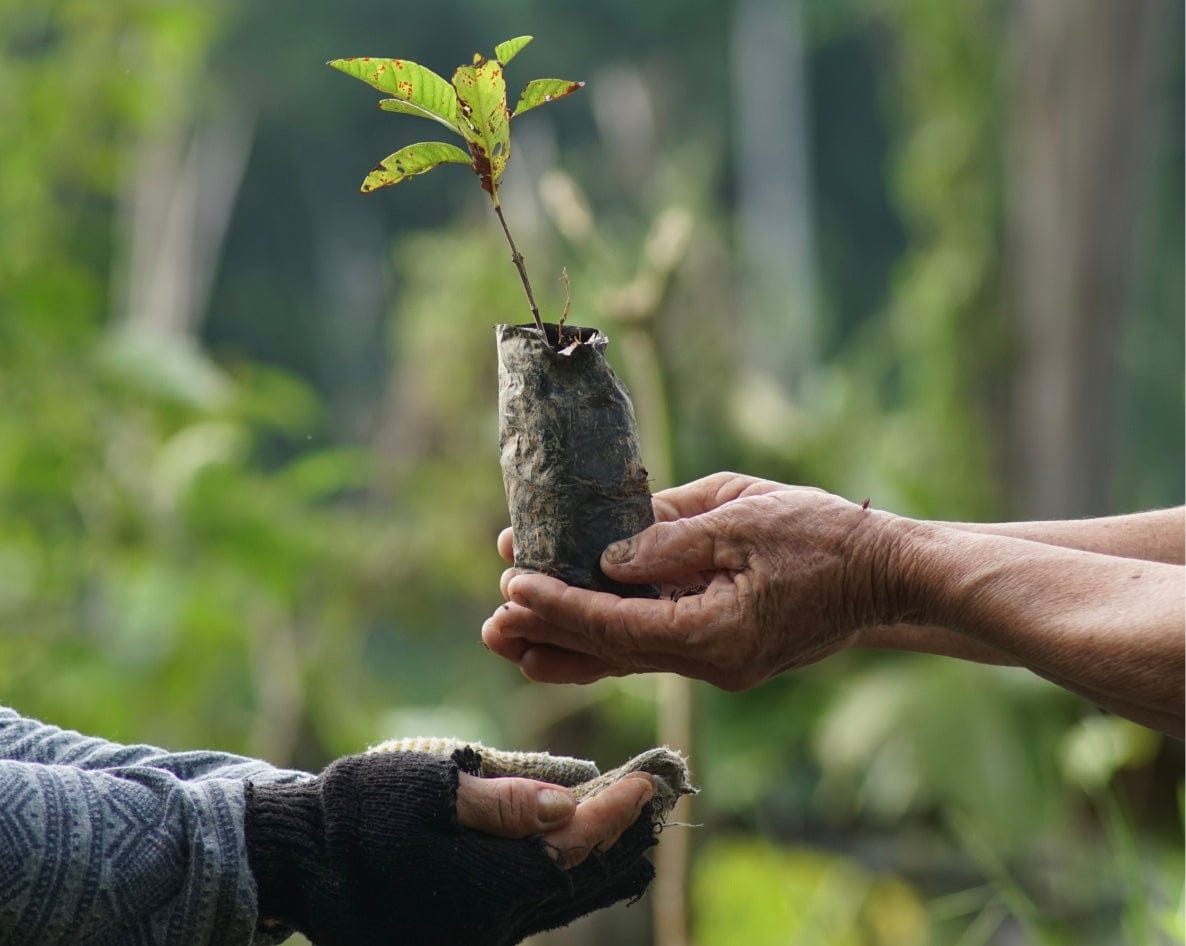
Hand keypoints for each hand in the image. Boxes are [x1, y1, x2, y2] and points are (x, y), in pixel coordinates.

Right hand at [246, 751, 663, 945]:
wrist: (297, 860)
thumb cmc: (361, 814)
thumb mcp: (429, 791)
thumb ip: (500, 803)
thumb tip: (566, 805)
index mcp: (486, 889)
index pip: (572, 851)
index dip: (615, 815)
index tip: (646, 781)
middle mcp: (490, 926)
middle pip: (574, 884)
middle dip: (616, 838)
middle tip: (650, 798)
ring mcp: (477, 936)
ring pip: (554, 899)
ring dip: (590, 856)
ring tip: (624, 816)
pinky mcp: (463, 933)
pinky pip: (528, 906)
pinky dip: (556, 872)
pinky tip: (568, 842)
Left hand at [483, 472, 905, 689]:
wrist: (887, 573)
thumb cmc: (825, 536)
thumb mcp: (743, 517)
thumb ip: (671, 537)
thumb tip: (607, 557)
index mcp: (716, 633)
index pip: (618, 625)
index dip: (560, 604)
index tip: (511, 583)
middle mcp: (711, 663)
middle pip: (613, 654)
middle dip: (548, 637)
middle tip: (489, 627)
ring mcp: (718, 663)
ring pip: (628, 657)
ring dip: (569, 646)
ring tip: (509, 639)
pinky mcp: (723, 650)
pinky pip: (655, 648)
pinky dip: (610, 639)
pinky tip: (572, 636)